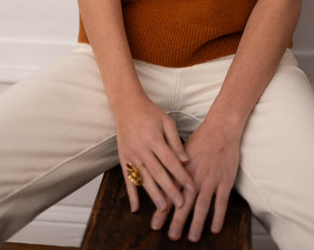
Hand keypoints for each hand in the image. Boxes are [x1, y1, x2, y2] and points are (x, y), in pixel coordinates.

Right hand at [115, 94, 193, 217]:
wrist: (127, 105)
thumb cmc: (150, 113)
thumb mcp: (167, 122)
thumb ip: (175, 142)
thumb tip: (186, 161)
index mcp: (154, 138)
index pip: (170, 161)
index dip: (181, 175)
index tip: (191, 187)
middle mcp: (141, 148)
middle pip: (157, 173)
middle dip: (170, 190)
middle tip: (180, 204)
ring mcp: (130, 155)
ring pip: (143, 178)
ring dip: (153, 195)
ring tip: (163, 209)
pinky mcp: (123, 158)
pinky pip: (127, 179)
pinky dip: (131, 194)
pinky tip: (135, 208)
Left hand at [155, 120, 239, 241]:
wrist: (221, 128)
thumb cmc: (200, 139)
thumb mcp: (183, 152)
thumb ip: (174, 169)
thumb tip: (162, 182)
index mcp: (183, 170)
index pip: (170, 193)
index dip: (162, 210)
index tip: (155, 225)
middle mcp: (196, 176)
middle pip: (185, 202)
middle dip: (177, 221)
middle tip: (171, 237)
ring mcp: (211, 179)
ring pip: (202, 205)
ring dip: (197, 223)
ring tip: (191, 238)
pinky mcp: (225, 181)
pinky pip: (221, 202)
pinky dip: (218, 216)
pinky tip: (214, 229)